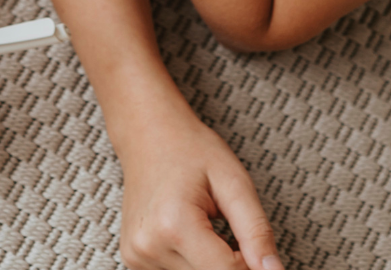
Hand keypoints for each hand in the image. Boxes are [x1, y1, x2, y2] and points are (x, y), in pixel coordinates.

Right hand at [117, 109, 282, 269]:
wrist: (148, 134)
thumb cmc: (191, 150)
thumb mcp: (235, 183)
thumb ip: (256, 232)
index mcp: (173, 224)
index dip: (252, 264)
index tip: (256, 248)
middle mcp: (148, 246)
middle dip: (233, 264)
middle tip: (232, 233)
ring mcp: (137, 256)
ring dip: (212, 265)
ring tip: (209, 229)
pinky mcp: (134, 260)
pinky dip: (195, 263)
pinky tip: (193, 236)